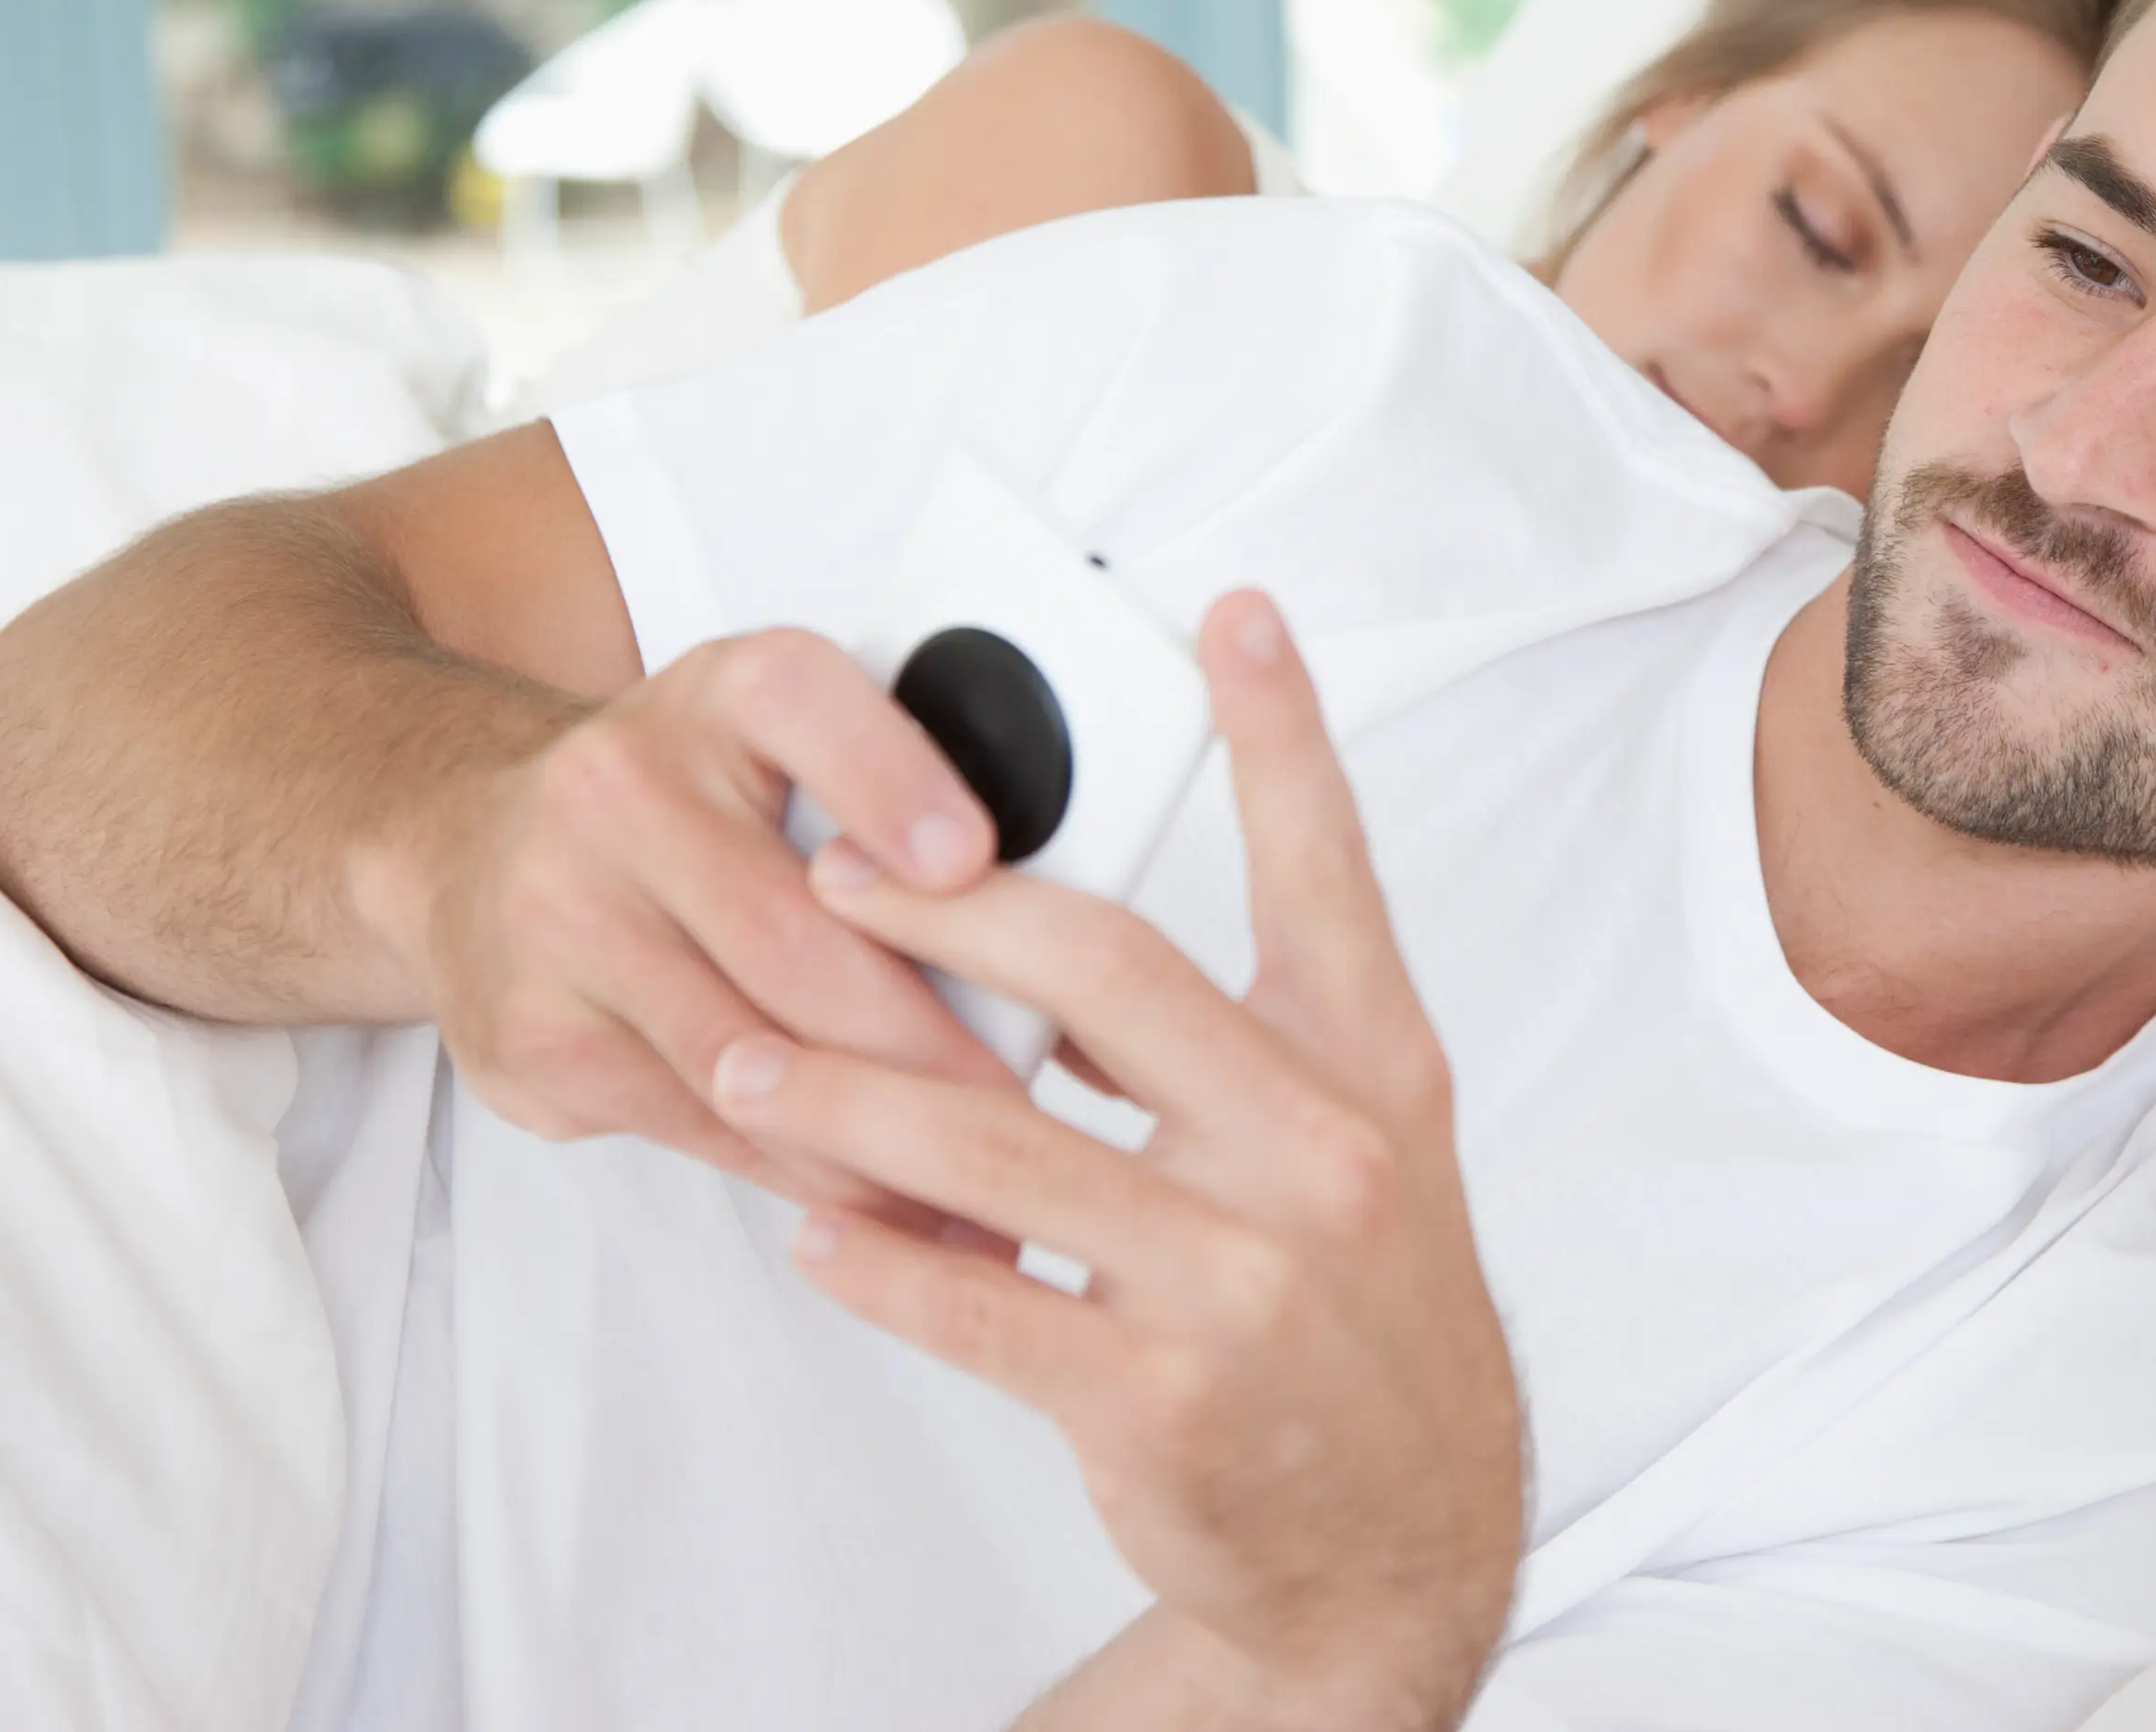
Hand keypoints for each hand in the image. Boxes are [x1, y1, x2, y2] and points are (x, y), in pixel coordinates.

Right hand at [360, 627, 1024, 1204]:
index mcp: (724, 692)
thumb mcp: (787, 748)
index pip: (808, 708)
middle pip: (792, 934)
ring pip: (745, 1052)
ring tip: (979, 1193)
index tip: (970, 859)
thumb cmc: (685, 803)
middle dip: (923, 1040)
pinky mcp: (536, 1035)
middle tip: (1023, 1113)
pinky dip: (802, 1174)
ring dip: (872, 1138)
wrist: (470, 846)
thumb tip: (1067, 932)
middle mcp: (624, 788)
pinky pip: (697, 1122)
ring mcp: (563, 915)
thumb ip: (900, 808)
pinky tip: (880, 1206)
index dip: (892, 782)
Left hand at [709, 592, 1525, 1729]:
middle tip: (828, 877)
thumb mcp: (1372, 1153)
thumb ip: (1255, 1040)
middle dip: (947, 911)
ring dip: (852, 1100)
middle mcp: (1322, 1154)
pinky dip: (881, 1265)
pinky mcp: (1159, 1399)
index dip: (1283, 733)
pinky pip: (980, 1303)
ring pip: (999, 1147)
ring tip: (753, 1069)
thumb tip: (1067, 952)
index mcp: (1376, 1071)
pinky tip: (817, 1236)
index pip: (1327, 868)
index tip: (1230, 610)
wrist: (1402, 1545)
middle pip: (1109, 972)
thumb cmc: (1366, 1320)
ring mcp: (1242, 1280)